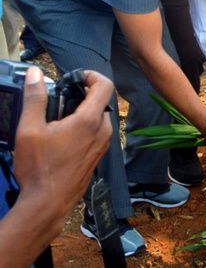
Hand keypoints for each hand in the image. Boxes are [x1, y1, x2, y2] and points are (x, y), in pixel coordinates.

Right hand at [14, 68, 112, 218]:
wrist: (48, 203)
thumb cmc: (39, 168)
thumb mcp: (29, 129)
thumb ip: (34, 98)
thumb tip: (36, 73)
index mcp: (90, 120)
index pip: (104, 84)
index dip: (90, 75)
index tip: (74, 77)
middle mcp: (103, 130)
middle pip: (100, 100)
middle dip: (81, 94)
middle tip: (58, 99)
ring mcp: (103, 143)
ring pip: (98, 116)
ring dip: (81, 111)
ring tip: (56, 119)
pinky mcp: (99, 154)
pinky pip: (96, 131)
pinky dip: (83, 126)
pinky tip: (62, 136)